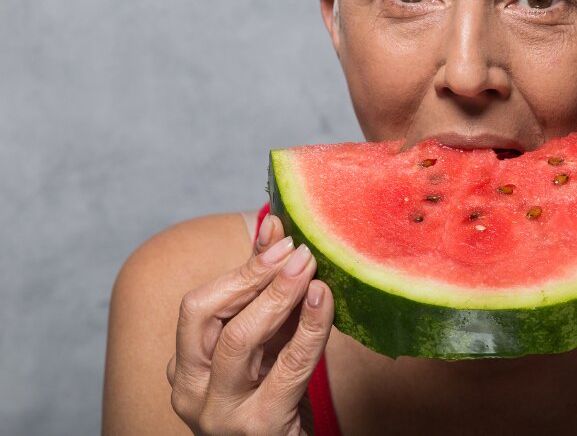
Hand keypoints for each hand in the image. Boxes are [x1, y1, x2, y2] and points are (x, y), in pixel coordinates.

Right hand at [166, 215, 333, 435]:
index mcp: (186, 366)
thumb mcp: (265, 342)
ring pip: (239, 338)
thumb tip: (273, 228)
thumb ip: (263, 291)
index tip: (278, 233)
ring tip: (309, 267)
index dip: (241, 266)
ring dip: (277, 294)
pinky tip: (323, 299)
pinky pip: (288, 367)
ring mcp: (220, 412)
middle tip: (296, 248)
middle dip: (254, 274)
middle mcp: (191, 389)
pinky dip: (309, 327)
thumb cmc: (275, 397)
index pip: (198, 304)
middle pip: (206, 315)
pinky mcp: (261, 426)